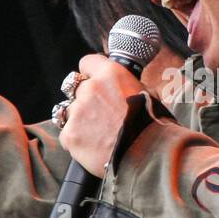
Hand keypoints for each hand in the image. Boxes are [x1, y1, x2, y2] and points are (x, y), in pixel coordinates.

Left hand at [59, 55, 144, 172]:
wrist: (148, 155)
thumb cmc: (151, 126)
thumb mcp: (146, 94)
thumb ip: (125, 86)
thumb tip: (121, 86)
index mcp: (110, 74)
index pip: (87, 63)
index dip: (90, 74)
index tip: (93, 82)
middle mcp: (90, 89)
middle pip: (76, 89)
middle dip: (85, 100)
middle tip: (100, 115)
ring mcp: (77, 112)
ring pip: (69, 112)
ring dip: (79, 120)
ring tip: (98, 134)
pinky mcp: (70, 134)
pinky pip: (67, 134)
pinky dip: (77, 141)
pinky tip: (93, 147)